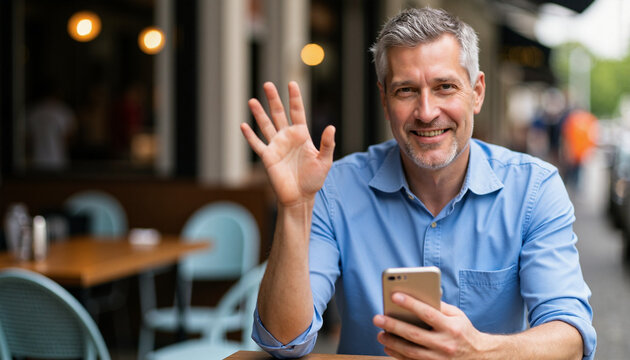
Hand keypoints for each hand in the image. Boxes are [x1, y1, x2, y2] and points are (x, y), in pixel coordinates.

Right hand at [241, 81, 335, 206]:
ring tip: (252, 100)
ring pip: (266, 126)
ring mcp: (276, 146)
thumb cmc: (313, 180)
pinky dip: (250, 136)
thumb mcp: (325, 161)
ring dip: (259, 114)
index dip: (295, 98)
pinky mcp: (268, 158)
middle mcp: (287, 137)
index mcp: (302, 135)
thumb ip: (327, 144)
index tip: (292, 83)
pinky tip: (243, 125)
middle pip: (279, 114)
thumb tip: (331, 127)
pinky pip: (257, 144)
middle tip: (268, 84)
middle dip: (273, 99)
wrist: (300, 197)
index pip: (297, 112)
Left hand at [373, 293, 490, 359]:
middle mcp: (445, 344)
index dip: (410, 304)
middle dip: (393, 325)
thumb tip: (418, 294)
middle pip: (414, 335)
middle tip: (377, 318)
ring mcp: (439, 359)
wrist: (479, 357)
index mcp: (451, 327)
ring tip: (380, 334)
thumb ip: (439, 306)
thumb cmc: (464, 331)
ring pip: (410, 352)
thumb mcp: (457, 316)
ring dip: (392, 343)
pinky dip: (398, 355)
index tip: (394, 296)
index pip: (428, 313)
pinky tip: (388, 347)